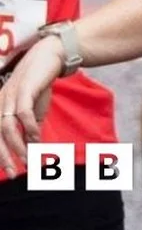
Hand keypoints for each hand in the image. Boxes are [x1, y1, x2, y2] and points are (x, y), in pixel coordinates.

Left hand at [0, 37, 59, 176]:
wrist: (49, 57)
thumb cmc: (39, 84)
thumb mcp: (34, 110)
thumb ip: (31, 127)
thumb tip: (32, 146)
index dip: (0, 155)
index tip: (10, 171)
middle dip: (3, 156)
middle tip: (13, 172)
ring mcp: (10, 96)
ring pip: (6, 127)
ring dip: (16, 146)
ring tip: (27, 158)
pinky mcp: (24, 90)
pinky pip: (22, 113)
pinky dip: (29, 128)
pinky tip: (37, 138)